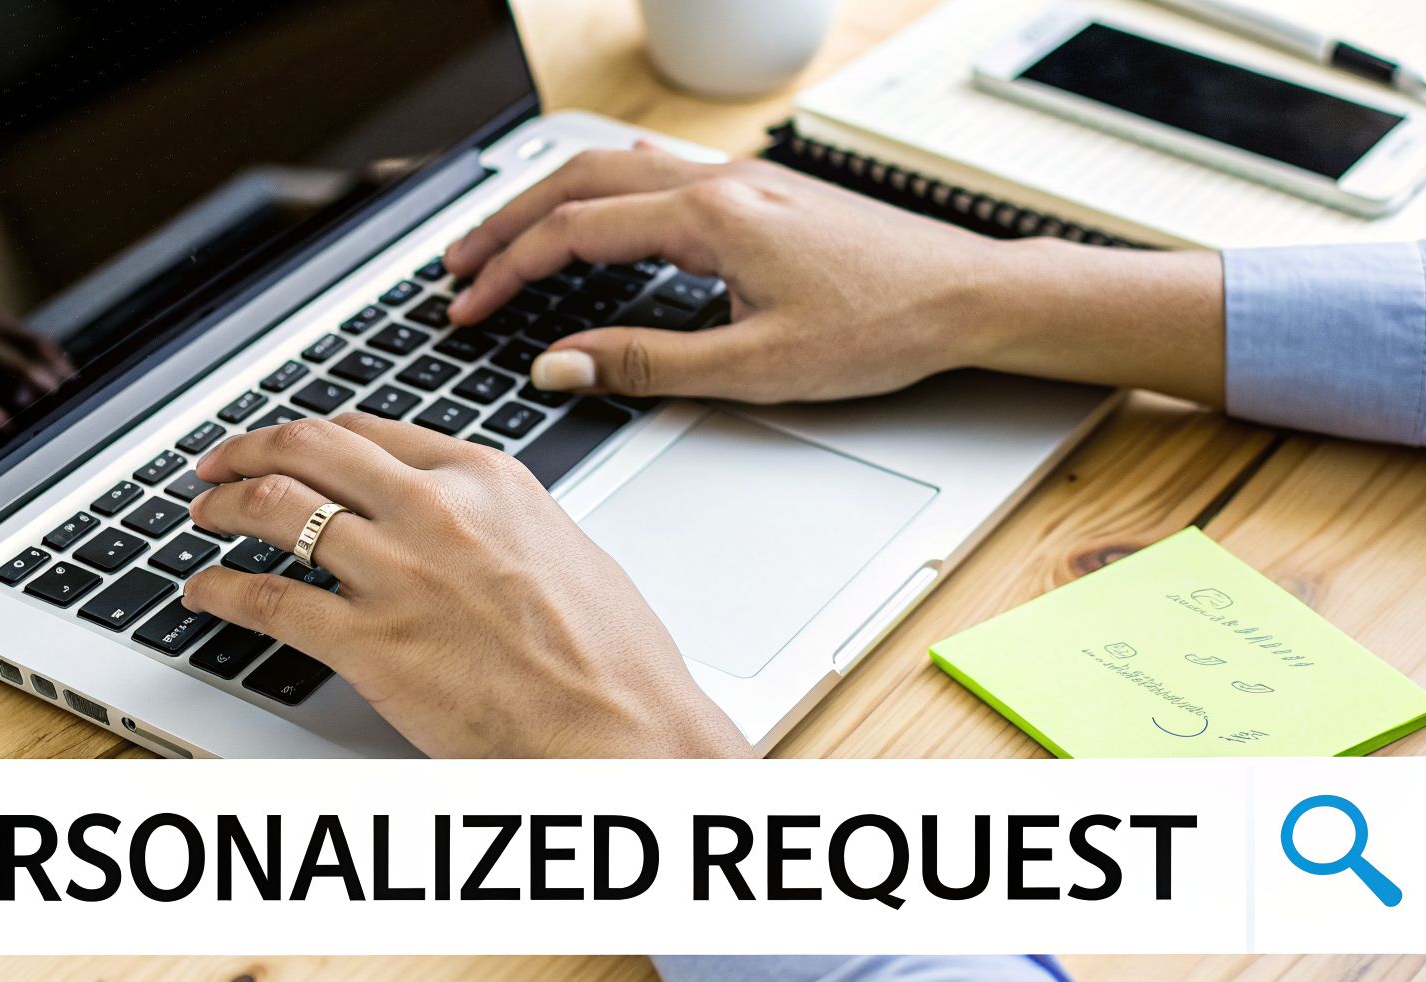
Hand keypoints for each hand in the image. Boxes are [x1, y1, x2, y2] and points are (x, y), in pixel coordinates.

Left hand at [179, 413, 753, 758]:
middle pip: (312, 450)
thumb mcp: (565, 552)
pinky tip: (204, 593)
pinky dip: (220, 591)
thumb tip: (464, 526)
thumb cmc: (613, 661)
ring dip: (222, 508)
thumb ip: (499, 524)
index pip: (373, 432)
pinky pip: (267, 601)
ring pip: (275, 510)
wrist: (623, 732)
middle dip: (250, 449)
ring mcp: (399, 573)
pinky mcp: (370, 644)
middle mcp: (437, 511)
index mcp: (489, 480)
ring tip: (200, 516)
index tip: (291, 443)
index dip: (315, 434)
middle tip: (219, 462)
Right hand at [443, 145, 1225, 406]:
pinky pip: (656, 175)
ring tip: (506, 242)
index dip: (508, 272)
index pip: (572, 232)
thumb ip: (648, 362)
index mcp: (707, 217)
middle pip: (577, 181)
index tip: (466, 308)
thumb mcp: (756, 367)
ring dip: (551, 202)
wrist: (969, 296)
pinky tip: (598, 219)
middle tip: (457, 266)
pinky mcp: (760, 193)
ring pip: (615, 169)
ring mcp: (740, 180)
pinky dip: (602, 195)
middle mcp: (718, 182)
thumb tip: (560, 361)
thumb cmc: (881, 328)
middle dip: (506, 224)